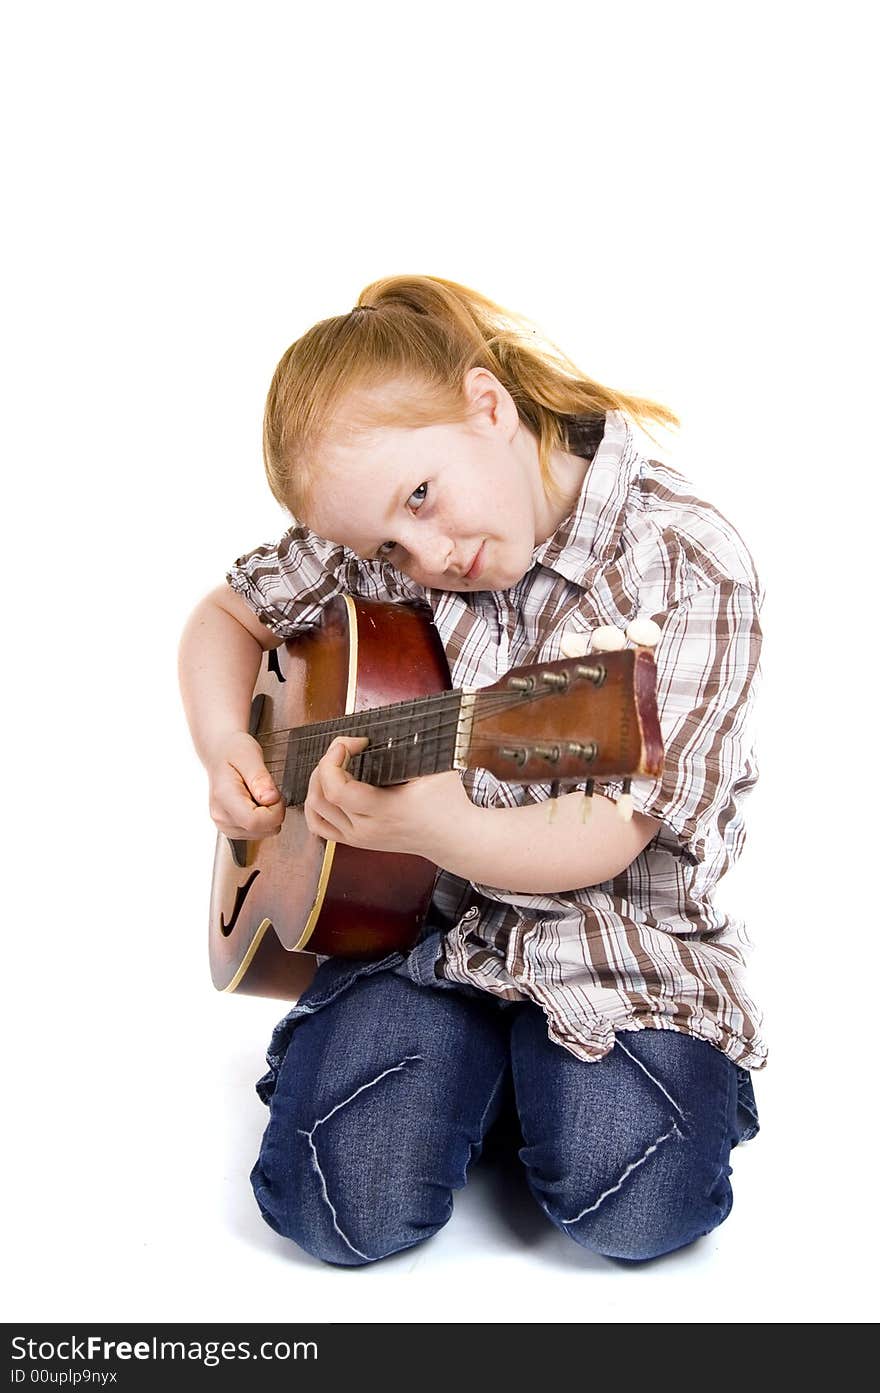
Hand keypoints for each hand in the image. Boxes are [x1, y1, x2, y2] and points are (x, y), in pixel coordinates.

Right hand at [207, 731, 285, 839]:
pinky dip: (263, 820)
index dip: (274, 811)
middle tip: (267, 790)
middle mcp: (221, 816)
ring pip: (263, 833)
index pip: (255, 821)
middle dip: (274, 812)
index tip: (274, 794)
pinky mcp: (230, 828)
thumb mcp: (250, 756)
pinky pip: (258, 832)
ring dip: (269, 816)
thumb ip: (260, 778)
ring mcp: (224, 825)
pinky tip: (254, 802)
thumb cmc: (234, 751)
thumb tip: (271, 799)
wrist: (219, 753)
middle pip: (261, 830)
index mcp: (224, 797)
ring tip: (258, 794)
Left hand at [303, 735, 476, 859]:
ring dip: (317, 782)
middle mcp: (368, 829)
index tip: (353, 742)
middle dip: (325, 763)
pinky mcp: (356, 842)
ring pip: (314, 811)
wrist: (454, 838)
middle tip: (347, 748)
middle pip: (321, 797)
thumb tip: (396, 719)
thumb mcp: (438, 766)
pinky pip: (319, 826)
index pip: (337, 790)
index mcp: (386, 810)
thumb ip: (416, 743)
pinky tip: (327, 787)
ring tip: (335, 765)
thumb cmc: (449, 802)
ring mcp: (359, 839)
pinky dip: (315, 804)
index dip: (334, 759)